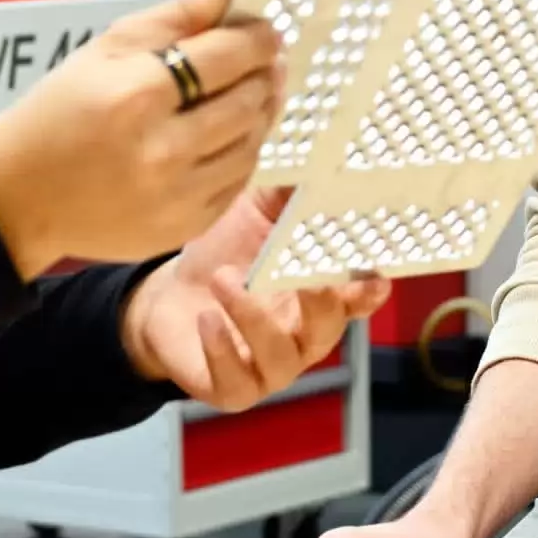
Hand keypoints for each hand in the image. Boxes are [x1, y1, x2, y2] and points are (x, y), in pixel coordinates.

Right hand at [0, 0, 283, 274]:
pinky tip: (227, 135)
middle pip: (249, 101)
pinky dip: (241, 154)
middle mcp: (163, 149)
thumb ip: (182, 10)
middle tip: (261, 61)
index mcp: (139, 93)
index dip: (259, 38)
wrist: (22, 193)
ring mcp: (177, 196)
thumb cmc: (63, 108)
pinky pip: (238, 183)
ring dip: (259, 114)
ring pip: (252, 144)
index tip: (265, 31)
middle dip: (263, 74)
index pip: (230, 56)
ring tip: (246, 94)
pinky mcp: (184, 227)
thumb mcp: (110, 46)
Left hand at [120, 187, 389, 407]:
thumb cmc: (221, 254)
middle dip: (319, 303)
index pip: (358, 296)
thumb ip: (286, 190)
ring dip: (254, 316)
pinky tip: (207, 322)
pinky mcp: (234, 389)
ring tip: (224, 280)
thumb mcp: (253, 213)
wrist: (164, 299)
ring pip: (281, 355)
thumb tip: (312, 149)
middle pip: (328, 328)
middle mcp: (303, 335)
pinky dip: (223, 350)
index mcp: (319, 294)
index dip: (370, 289)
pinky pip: (238, 381)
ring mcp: (271, 366)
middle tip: (304, 277)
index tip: (373, 275)